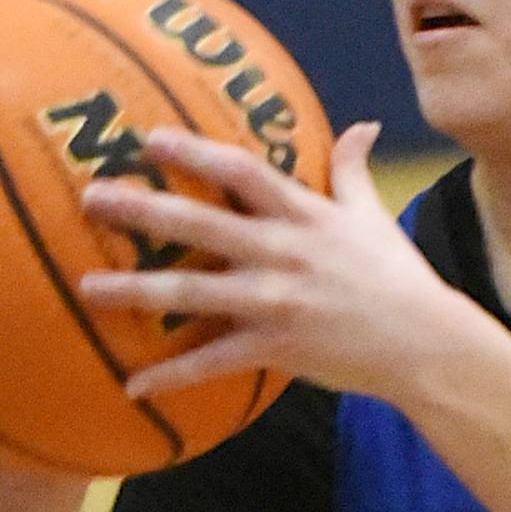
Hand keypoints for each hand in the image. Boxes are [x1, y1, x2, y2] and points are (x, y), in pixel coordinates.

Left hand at [78, 122, 466, 407]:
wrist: (425, 344)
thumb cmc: (399, 278)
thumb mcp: (374, 217)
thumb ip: (354, 171)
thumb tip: (362, 126)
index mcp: (303, 215)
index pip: (241, 172)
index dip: (194, 151)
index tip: (149, 138)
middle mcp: (281, 252)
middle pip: (199, 224)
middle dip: (141, 210)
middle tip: (90, 199)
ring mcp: (274, 301)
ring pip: (192, 291)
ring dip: (134, 291)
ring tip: (86, 288)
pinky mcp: (274, 347)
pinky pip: (212, 362)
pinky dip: (170, 375)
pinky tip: (131, 385)